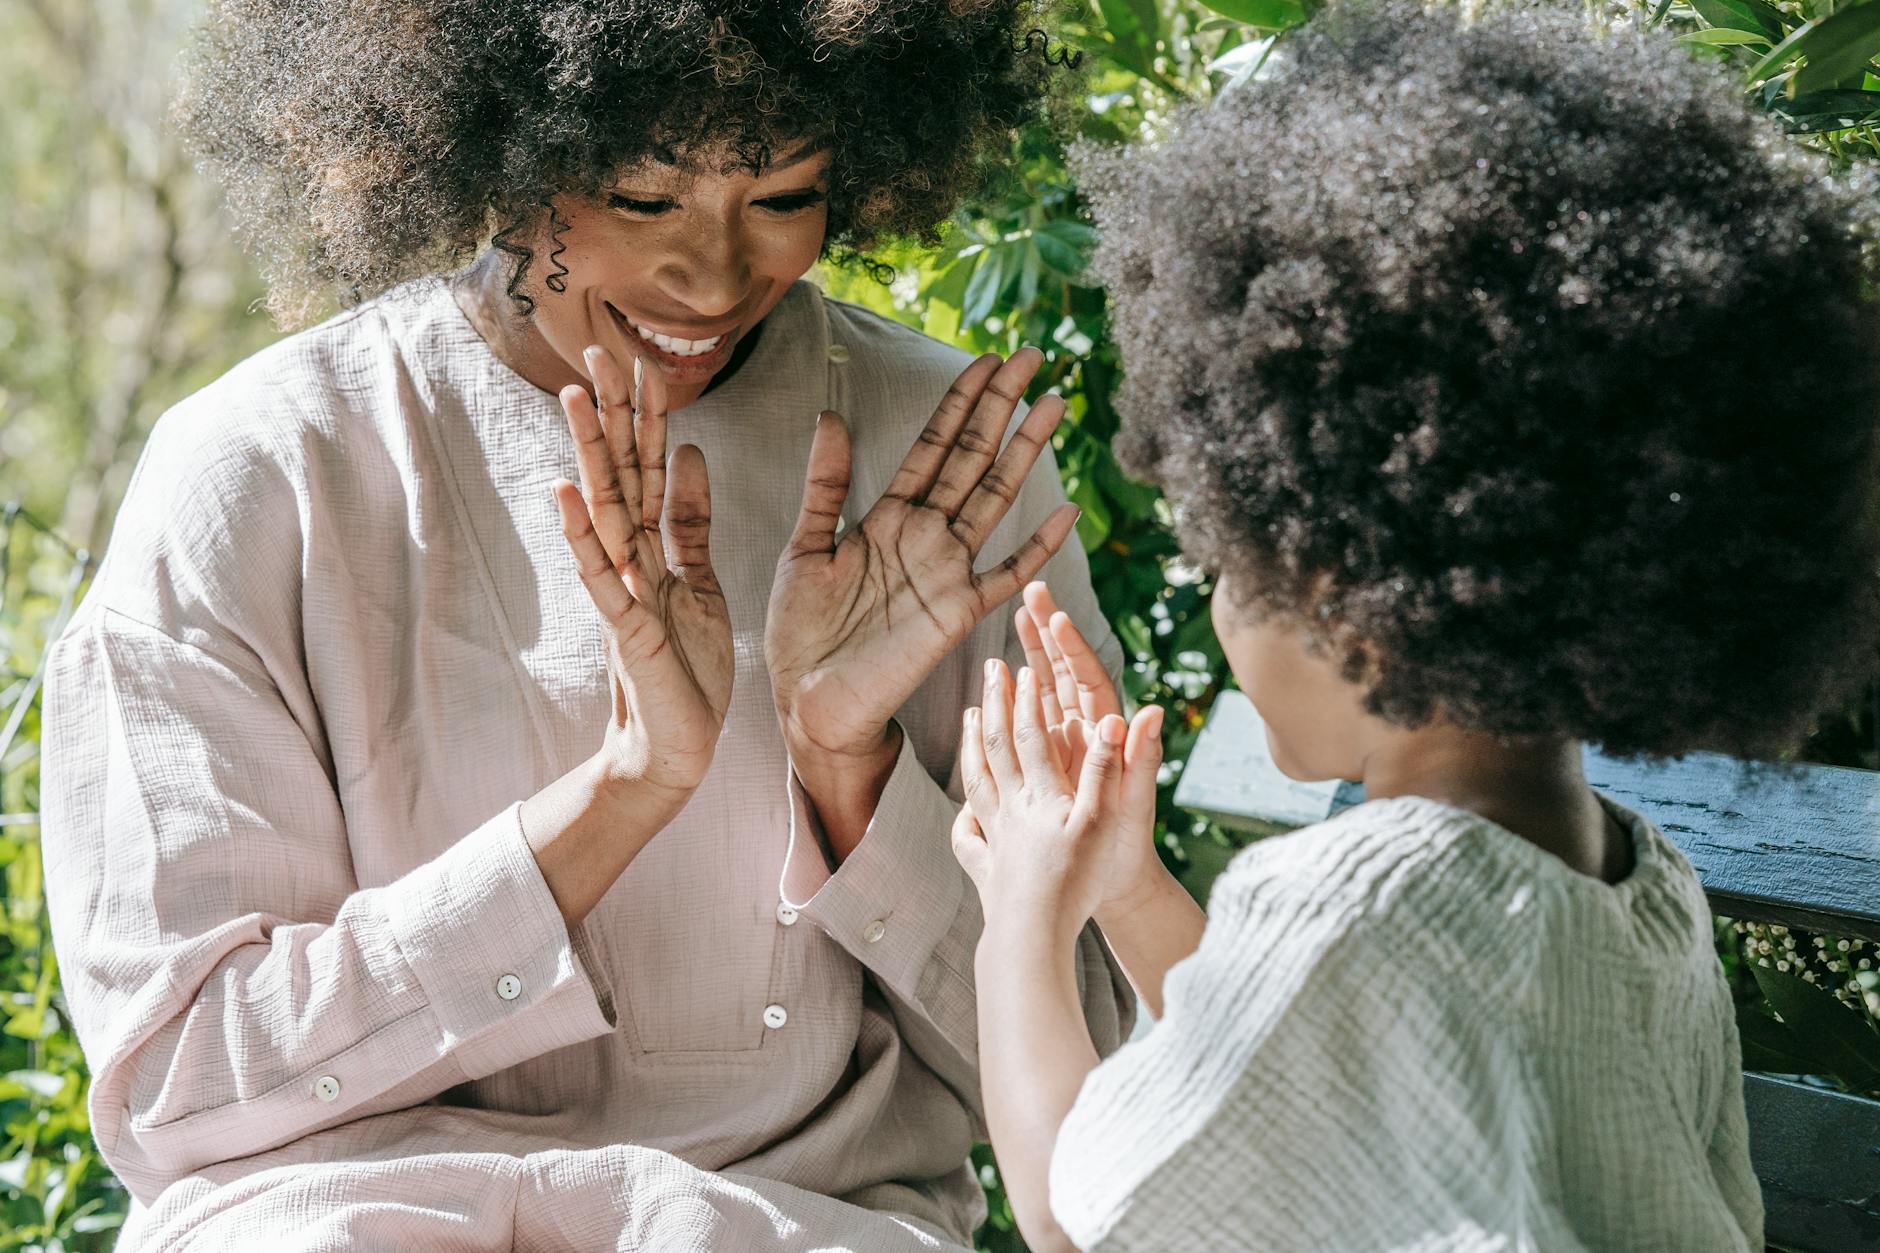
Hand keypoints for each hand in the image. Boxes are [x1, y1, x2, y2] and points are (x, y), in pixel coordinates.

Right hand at [553, 343, 732, 810]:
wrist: (676, 744)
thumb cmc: (686, 668)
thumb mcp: (700, 581)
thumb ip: (691, 522)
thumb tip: (689, 452)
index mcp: (654, 547)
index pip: (649, 466)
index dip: (646, 415)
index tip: (641, 359)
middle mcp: (630, 559)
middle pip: (619, 472)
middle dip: (610, 414)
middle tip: (596, 349)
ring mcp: (624, 590)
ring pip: (603, 510)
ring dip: (587, 454)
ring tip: (573, 398)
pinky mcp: (626, 628)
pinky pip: (602, 576)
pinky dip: (582, 536)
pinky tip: (566, 495)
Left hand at [765, 350, 1077, 766]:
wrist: (808, 702)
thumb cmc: (800, 633)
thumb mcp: (802, 548)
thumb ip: (825, 485)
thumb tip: (830, 413)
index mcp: (887, 517)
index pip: (932, 445)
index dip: (959, 402)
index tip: (985, 359)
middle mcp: (925, 536)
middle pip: (971, 457)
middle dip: (1000, 406)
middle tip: (1031, 355)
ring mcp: (946, 572)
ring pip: (993, 498)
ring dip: (1022, 452)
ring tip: (1052, 405)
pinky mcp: (957, 614)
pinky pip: (1005, 575)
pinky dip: (1035, 547)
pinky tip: (1065, 514)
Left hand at [951, 653, 1163, 934]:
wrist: (1033, 937)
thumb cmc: (1076, 880)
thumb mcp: (1102, 821)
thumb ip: (1105, 767)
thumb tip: (1118, 716)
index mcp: (1042, 795)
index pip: (1032, 736)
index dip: (1028, 701)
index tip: (1024, 669)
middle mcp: (1011, 810)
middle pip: (997, 748)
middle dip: (995, 705)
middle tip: (990, 671)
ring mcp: (994, 838)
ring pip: (977, 780)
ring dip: (973, 743)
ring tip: (970, 716)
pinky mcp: (986, 870)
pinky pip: (968, 836)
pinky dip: (964, 817)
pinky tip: (964, 811)